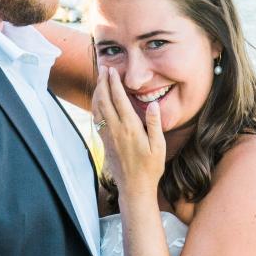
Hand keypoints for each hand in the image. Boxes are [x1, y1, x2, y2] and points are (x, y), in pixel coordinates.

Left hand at [92, 67, 165, 198]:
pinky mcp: (105, 142)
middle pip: (105, 100)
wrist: (134, 187)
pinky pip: (97, 119)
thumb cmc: (150, 168)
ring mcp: (108, 136)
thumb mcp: (159, 146)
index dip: (114, 82)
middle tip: (102, 67)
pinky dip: (96, 106)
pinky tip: (98, 100)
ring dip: (97, 92)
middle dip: (102, 82)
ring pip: (98, 108)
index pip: (119, 99)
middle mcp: (116, 130)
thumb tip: (153, 104)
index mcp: (130, 128)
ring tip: (99, 79)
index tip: (112, 70)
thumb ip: (155, 124)